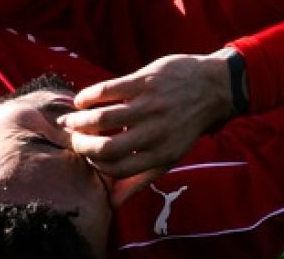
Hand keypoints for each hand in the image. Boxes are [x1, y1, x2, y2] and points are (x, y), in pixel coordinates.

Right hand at [61, 50, 235, 183]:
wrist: (214, 87)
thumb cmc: (186, 125)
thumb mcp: (171, 155)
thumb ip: (141, 178)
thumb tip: (113, 203)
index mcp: (161, 154)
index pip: (117, 169)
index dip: (96, 165)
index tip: (87, 156)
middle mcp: (155, 132)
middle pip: (105, 147)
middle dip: (81, 145)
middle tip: (71, 139)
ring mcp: (150, 105)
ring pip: (102, 118)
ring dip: (78, 121)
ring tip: (69, 121)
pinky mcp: (145, 80)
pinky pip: (107, 90)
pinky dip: (88, 97)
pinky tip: (81, 101)